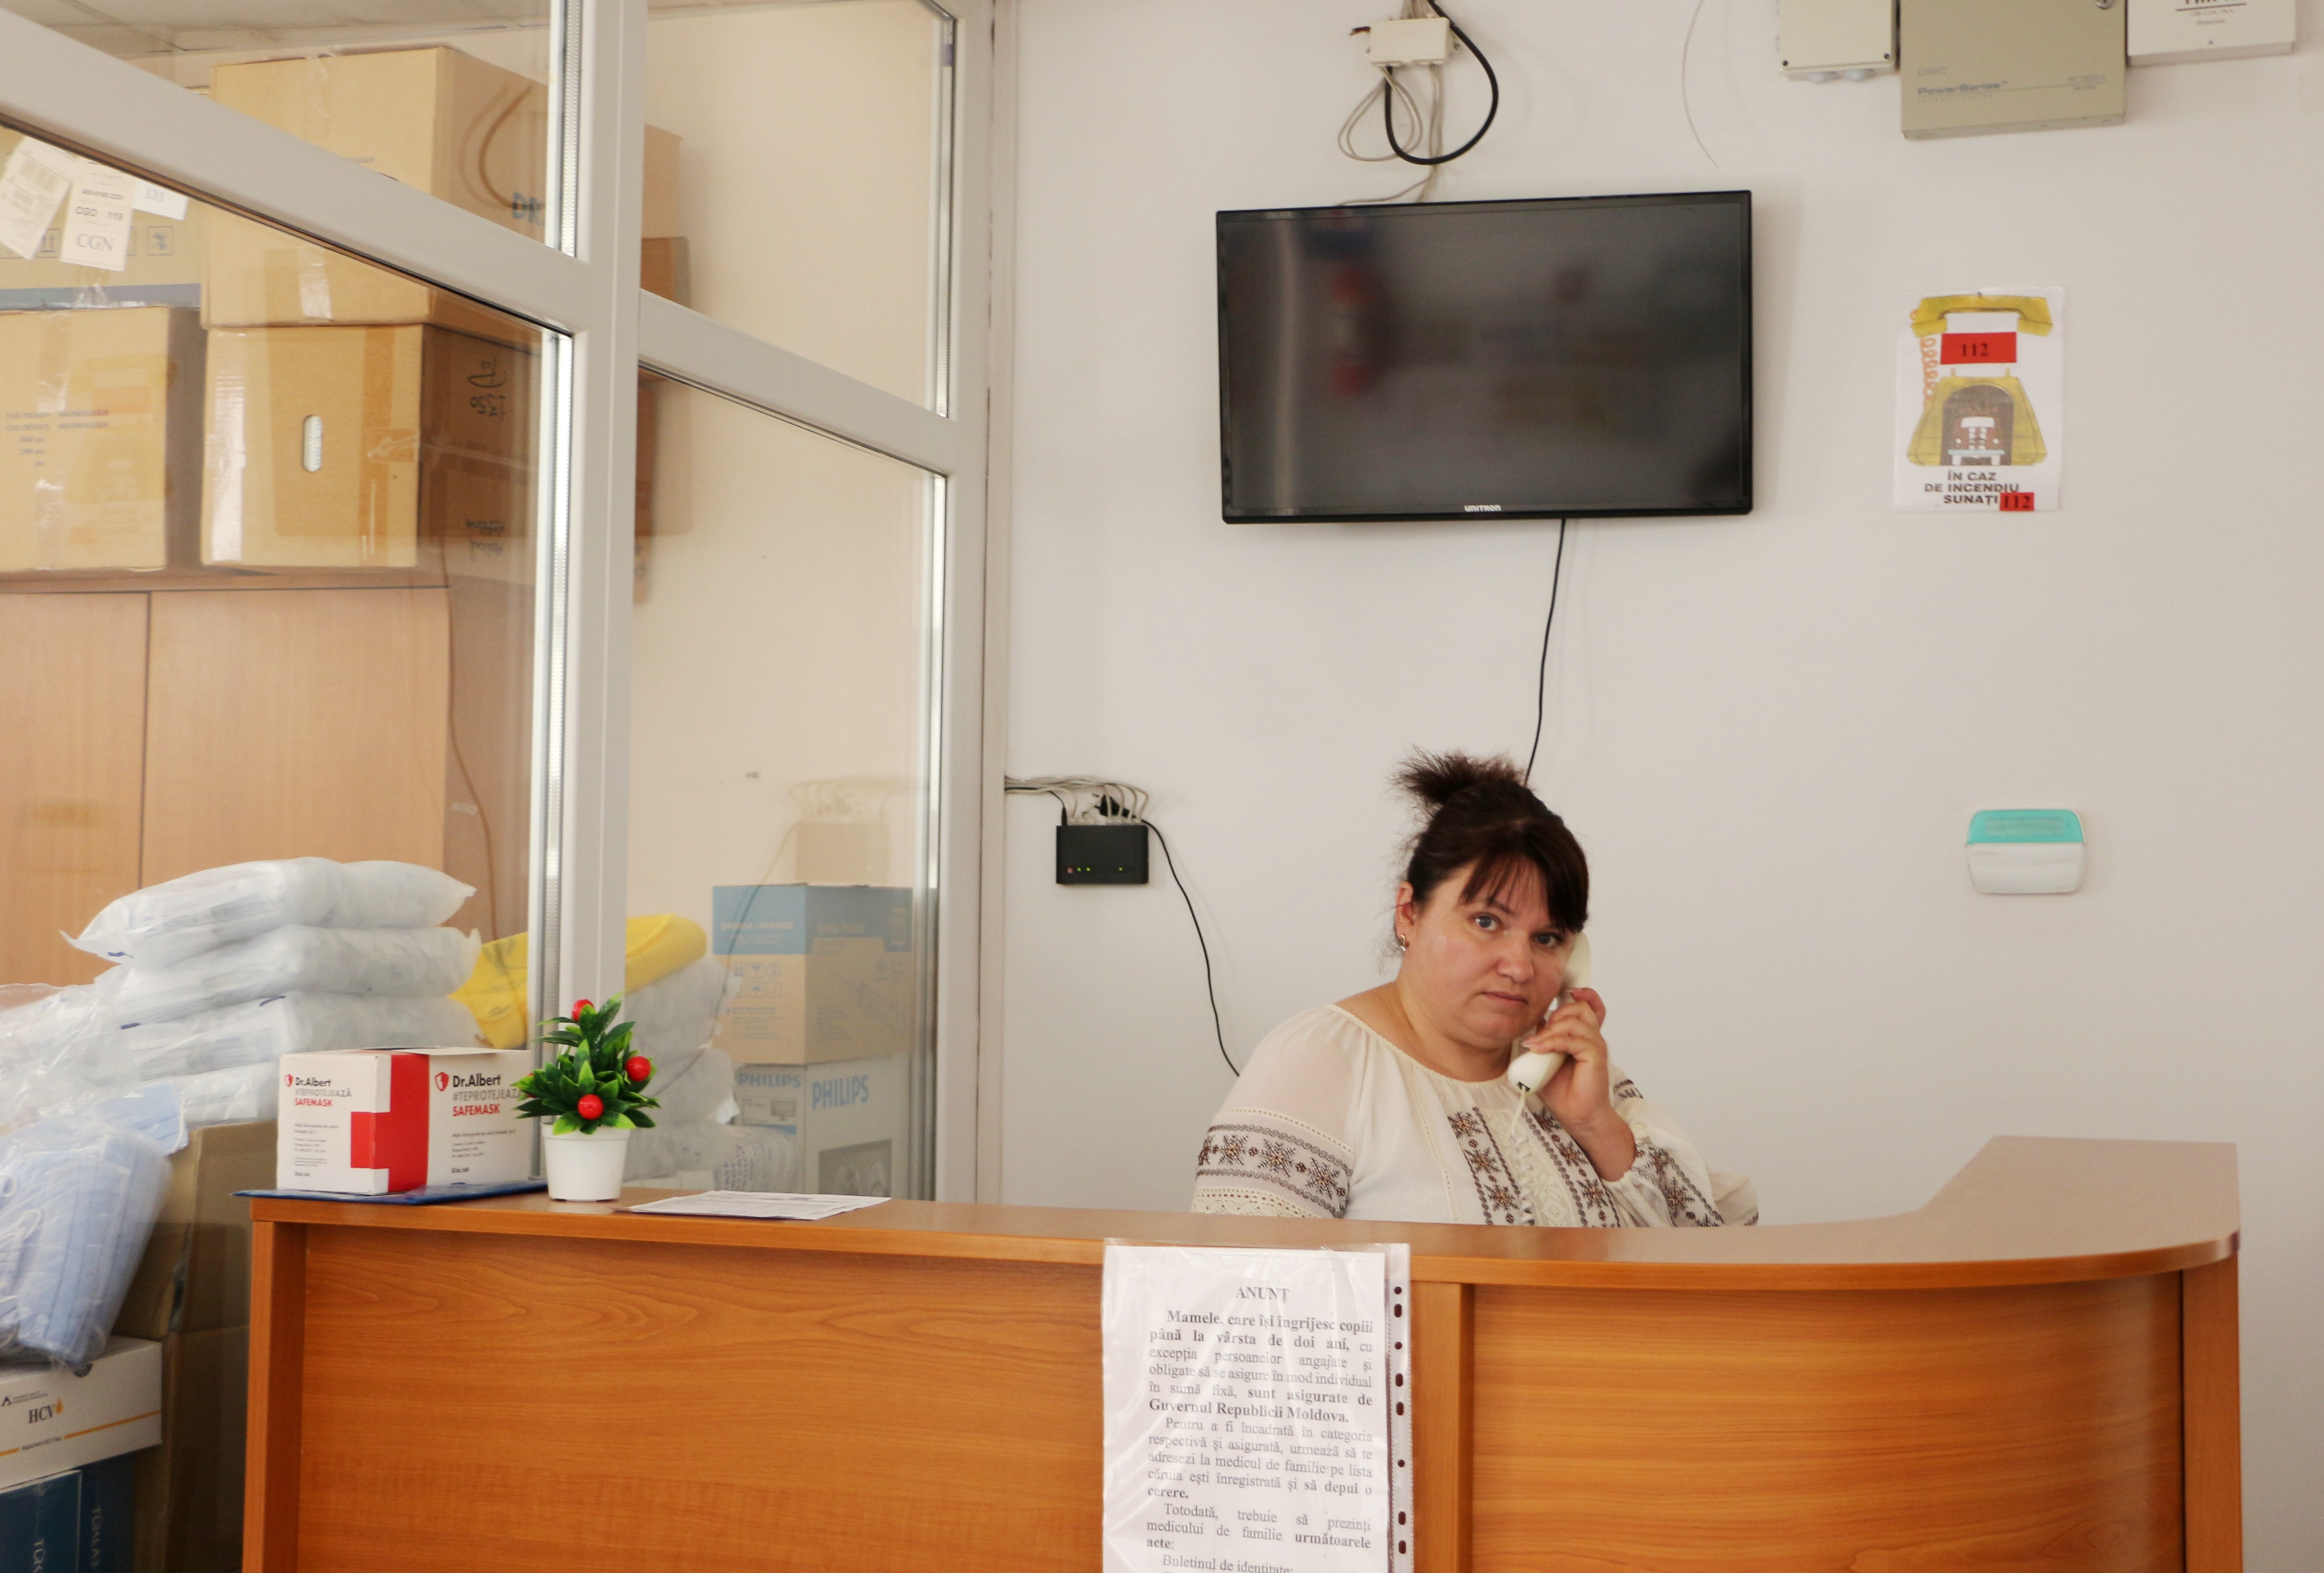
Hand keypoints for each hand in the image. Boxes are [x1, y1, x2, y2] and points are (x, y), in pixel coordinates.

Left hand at [1520, 988, 1635, 1180]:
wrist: (1576, 1114)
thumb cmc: (1562, 1090)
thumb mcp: (1544, 1058)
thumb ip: (1541, 1038)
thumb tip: (1532, 1021)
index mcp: (1583, 1036)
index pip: (1589, 1005)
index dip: (1583, 994)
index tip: (1569, 990)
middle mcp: (1592, 1037)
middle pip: (1578, 1008)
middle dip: (1555, 1017)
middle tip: (1539, 1038)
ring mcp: (1595, 1045)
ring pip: (1574, 1020)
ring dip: (1551, 1031)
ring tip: (1536, 1046)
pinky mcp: (1596, 1054)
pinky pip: (1573, 1038)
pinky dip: (1553, 1042)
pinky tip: (1539, 1049)